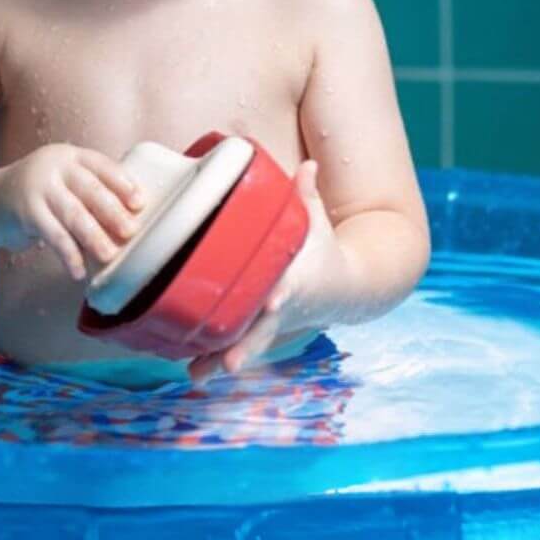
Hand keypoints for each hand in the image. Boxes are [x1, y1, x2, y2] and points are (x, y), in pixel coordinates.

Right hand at [0, 143, 142, 280]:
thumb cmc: (43, 195)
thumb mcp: (64, 182)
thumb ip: (90, 191)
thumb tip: (131, 220)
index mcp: (71, 156)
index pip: (102, 166)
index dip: (122, 183)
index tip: (140, 202)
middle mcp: (55, 167)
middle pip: (90, 190)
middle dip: (112, 212)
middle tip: (130, 232)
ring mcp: (38, 188)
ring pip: (73, 214)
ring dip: (93, 237)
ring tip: (109, 255)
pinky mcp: (26, 212)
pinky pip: (53, 235)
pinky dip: (68, 255)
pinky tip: (79, 271)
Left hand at [187, 159, 352, 383]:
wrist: (345, 289)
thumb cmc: (324, 249)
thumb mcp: (317, 222)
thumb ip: (306, 195)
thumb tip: (308, 165)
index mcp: (297, 278)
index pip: (288, 285)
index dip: (281, 293)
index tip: (275, 300)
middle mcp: (283, 307)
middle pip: (264, 327)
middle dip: (247, 344)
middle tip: (230, 363)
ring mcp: (272, 324)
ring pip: (246, 345)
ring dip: (222, 359)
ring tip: (198, 374)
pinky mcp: (261, 332)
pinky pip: (236, 347)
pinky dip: (215, 360)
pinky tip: (194, 373)